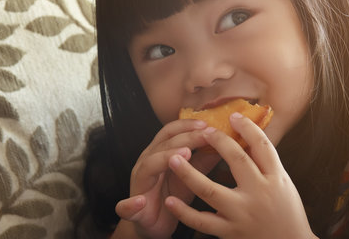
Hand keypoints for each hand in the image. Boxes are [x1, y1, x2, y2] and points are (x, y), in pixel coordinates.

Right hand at [114, 119, 220, 238]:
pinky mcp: (132, 208)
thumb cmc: (172, 197)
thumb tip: (222, 145)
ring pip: (149, 165)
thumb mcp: (190, 177)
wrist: (154, 225)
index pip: (170, 132)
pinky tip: (140, 202)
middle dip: (184, 137)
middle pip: (163, 144)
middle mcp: (147, 162)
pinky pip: (127, 206)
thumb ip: (203, 161)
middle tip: (204, 134)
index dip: (186, 126)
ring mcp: (139, 183)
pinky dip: (131, 204)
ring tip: (184, 154)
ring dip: (164, 159)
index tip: (206, 124)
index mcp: (159, 153)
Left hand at [165, 113, 316, 238]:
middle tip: (204, 131)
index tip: (233, 116)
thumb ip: (266, 163)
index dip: (247, 128)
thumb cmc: (288, 213)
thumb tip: (246, 137)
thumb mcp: (284, 184)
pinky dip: (185, 212)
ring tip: (173, 158)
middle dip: (219, 142)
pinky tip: (171, 200)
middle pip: (237, 160)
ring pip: (211, 191)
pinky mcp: (230, 231)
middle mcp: (259, 194)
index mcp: (276, 179)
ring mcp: (242, 214)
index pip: (262, 146)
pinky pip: (203, 221)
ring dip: (189, 173)